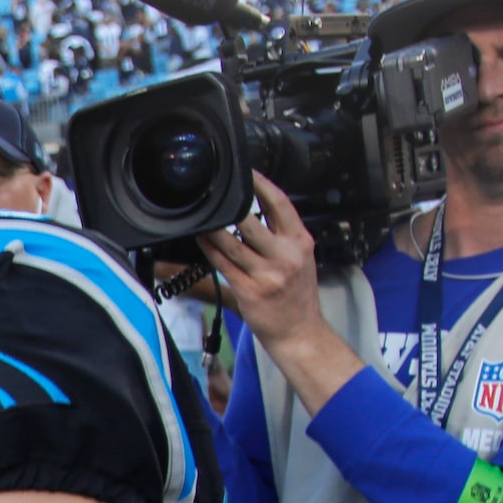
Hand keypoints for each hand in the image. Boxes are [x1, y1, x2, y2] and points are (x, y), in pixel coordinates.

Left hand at [194, 173, 327, 355]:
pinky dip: (209, 249)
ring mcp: (266, 274)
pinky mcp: (248, 290)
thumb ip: (281, 235)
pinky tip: (202, 238)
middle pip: (250, 221)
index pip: (280, 204)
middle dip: (231, 205)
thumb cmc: (297, 294)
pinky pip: (222, 263)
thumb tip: (253, 211)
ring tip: (203, 215)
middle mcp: (285, 256)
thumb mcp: (300, 258)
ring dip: (213, 227)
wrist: (299, 330)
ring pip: (231, 243)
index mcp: (300, 242)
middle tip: (216, 192)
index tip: (247, 172)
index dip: (261, 184)